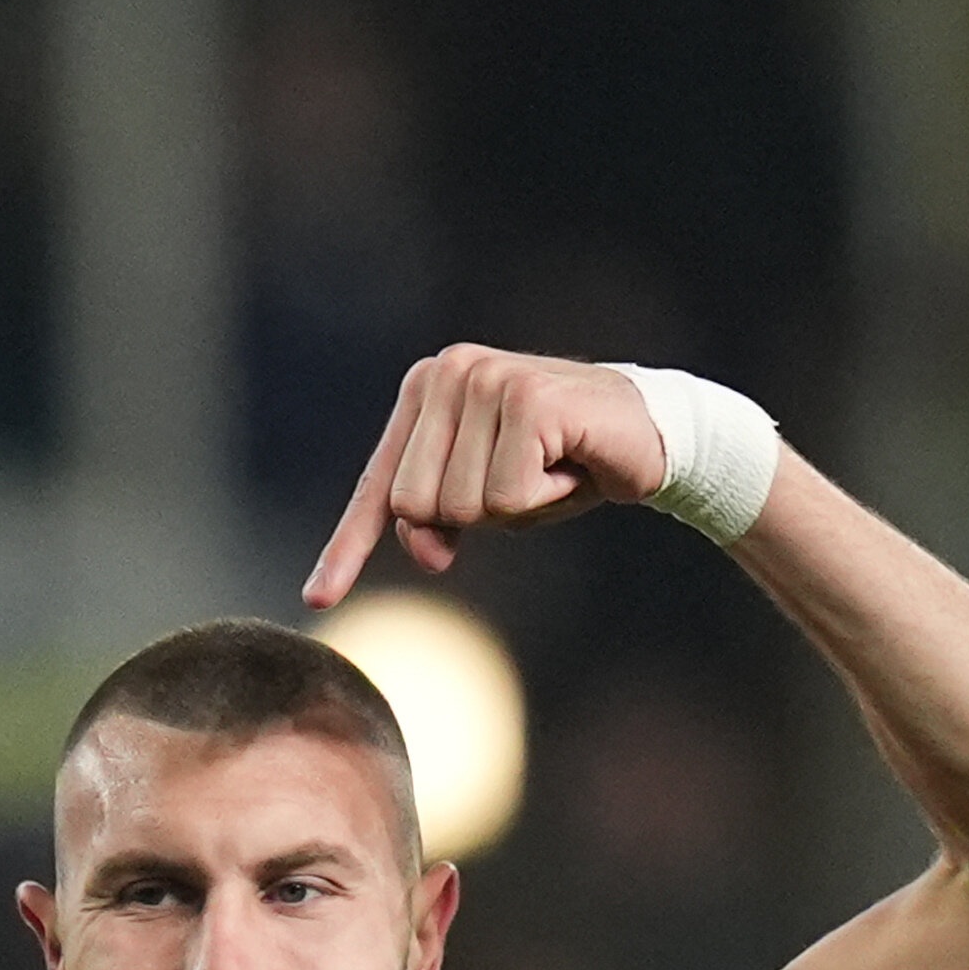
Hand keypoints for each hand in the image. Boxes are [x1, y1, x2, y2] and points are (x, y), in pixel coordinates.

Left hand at [311, 345, 673, 596]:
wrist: (650, 435)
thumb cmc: (561, 464)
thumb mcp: (487, 500)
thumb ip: (437, 523)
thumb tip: (426, 549)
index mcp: (424, 389)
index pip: (378, 486)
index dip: (348, 547)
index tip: (317, 598)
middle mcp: (447, 371)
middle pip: (416, 506)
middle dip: (473, 519)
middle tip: (525, 480)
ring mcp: (485, 379)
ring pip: (461, 506)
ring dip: (515, 508)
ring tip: (549, 468)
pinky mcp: (526, 400)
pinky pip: (507, 498)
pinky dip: (546, 499)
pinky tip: (570, 463)